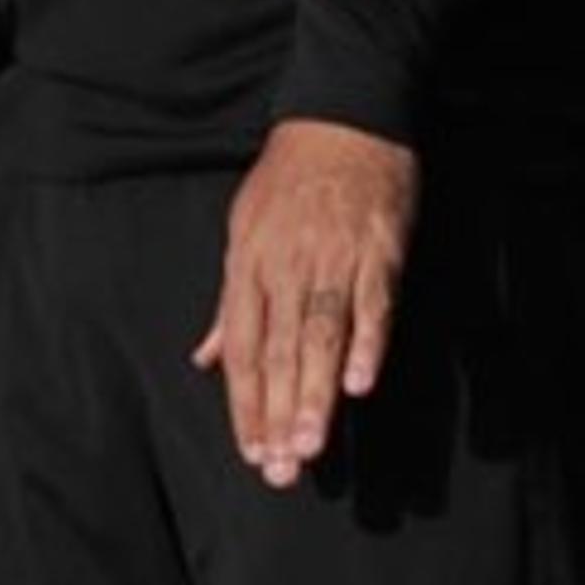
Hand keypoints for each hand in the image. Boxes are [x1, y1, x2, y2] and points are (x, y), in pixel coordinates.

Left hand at [192, 117, 417, 488]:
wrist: (344, 113)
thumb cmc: (291, 176)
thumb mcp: (244, 229)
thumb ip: (229, 301)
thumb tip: (205, 358)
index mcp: (248, 265)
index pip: (242, 349)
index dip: (245, 405)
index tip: (252, 454)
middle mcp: (286, 267)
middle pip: (278, 352)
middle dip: (278, 415)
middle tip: (282, 472)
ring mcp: (333, 258)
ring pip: (319, 336)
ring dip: (314, 394)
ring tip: (311, 446)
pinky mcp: (379, 249)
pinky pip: (372, 304)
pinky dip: (367, 343)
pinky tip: (361, 385)